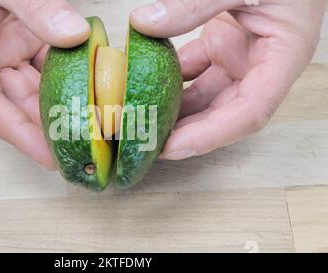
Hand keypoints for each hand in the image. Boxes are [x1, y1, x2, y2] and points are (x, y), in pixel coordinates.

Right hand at [0, 0, 89, 168]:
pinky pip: (52, 68)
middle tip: (80, 151)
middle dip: (46, 129)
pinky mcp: (29, 40)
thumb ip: (34, 5)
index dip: (17, 134)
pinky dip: (72, 80)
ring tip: (91, 132)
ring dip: (62, 109)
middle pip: (15, 105)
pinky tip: (93, 95)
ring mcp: (8, 49)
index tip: (48, 157)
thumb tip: (75, 35)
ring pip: (36, 90)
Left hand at [131, 0, 326, 159]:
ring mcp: (241, 56)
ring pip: (207, 96)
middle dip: (188, 132)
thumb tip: (144, 23)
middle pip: (225, 113)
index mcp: (282, 56)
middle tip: (148, 142)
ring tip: (144, 120)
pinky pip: (195, 71)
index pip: (249, 112)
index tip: (173, 148)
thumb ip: (194, 3)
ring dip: (177, 111)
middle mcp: (262, 64)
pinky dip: (172, 79)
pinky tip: (147, 84)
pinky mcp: (223, 44)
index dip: (211, 136)